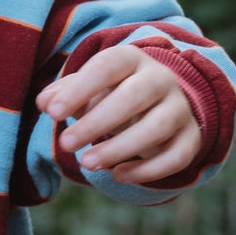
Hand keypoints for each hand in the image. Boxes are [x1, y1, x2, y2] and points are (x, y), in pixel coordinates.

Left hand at [37, 42, 201, 187]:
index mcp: (132, 59)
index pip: (107, 66)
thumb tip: (45, 102)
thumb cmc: (112, 93)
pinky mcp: (191, 138)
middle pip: (134, 96)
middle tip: (65, 144)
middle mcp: (161, 79)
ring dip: (120, 148)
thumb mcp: (87, 88)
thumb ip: (64, 93)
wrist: (160, 103)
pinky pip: (176, 156)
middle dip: (97, 122)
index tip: (52, 113)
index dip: (80, 89)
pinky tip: (118, 175)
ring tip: (87, 164)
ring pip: (157, 127)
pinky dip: (147, 170)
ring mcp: (180, 108)